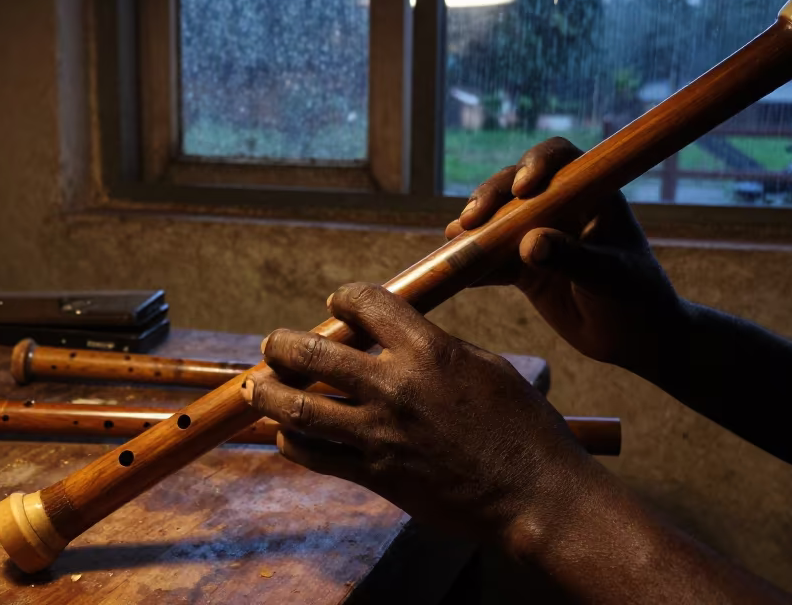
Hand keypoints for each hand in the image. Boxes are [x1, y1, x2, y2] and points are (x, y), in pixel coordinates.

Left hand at [243, 282, 595, 546]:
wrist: (535, 494)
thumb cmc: (523, 427)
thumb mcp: (485, 367)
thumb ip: (436, 347)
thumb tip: (400, 337)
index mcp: (428, 350)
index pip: (366, 303)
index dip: (344, 298)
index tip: (338, 303)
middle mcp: (396, 387)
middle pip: (313, 352)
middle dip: (282, 344)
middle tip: (273, 344)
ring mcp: (381, 434)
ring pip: (300, 408)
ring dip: (268, 393)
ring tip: (257, 386)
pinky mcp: (377, 475)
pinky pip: (316, 456)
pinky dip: (293, 442)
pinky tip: (287, 434)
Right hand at [444, 137, 686, 376]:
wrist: (633, 338)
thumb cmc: (637, 299)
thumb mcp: (611, 278)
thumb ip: (573, 259)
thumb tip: (530, 243)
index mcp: (592, 195)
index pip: (561, 159)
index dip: (537, 163)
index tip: (522, 188)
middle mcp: (561, 207)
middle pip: (516, 185)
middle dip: (490, 196)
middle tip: (472, 220)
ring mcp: (538, 234)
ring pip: (497, 218)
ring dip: (474, 226)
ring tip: (454, 238)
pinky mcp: (522, 265)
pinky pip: (491, 258)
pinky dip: (472, 263)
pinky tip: (454, 271)